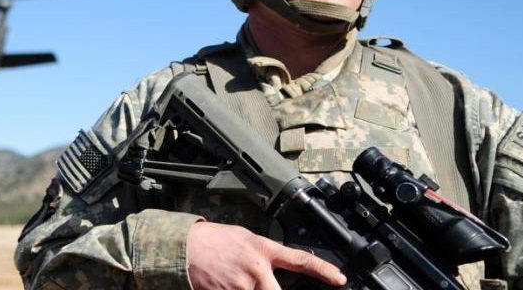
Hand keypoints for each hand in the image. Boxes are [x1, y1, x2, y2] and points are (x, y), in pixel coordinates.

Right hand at [187, 221, 346, 289]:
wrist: (184, 248)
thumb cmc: (213, 241)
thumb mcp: (244, 238)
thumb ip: (264, 254)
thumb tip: (276, 268)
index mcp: (262, 250)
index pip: (300, 260)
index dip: (323, 270)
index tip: (339, 279)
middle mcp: (256, 270)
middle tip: (259, 282)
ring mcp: (241, 286)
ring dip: (248, 289)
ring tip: (234, 278)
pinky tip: (226, 284)